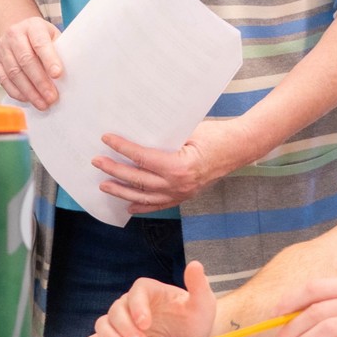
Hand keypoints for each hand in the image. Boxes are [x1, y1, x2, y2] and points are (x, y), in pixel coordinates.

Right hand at [0, 16, 61, 110]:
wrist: (18, 32)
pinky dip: (17, 92)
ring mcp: (2, 48)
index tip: (57, 75)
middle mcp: (14, 35)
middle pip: (26, 60)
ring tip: (42, 103)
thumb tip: (68, 74)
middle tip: (51, 97)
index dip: (49, 59)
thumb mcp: (52, 36)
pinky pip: (4, 80)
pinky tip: (28, 99)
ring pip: (14, 72)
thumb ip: (59, 50)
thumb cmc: (40, 37)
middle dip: (40, 82)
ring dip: (29, 91)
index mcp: (33, 26)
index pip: (40, 43)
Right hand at [84, 260, 216, 336]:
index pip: (137, 291)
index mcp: (149, 292)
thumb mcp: (202, 305)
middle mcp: (130, 306)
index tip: (145, 322)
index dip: (138, 306)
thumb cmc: (193, 321)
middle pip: (117, 310)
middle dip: (126, 327)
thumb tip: (195, 265)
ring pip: (104, 324)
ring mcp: (121, 326)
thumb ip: (198, 286)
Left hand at [92, 120, 248, 212]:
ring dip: (122, 191)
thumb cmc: (215, 135)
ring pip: (145, 196)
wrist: (238, 148)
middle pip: (138, 179)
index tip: (106, 140)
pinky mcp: (185, 196)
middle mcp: (178, 184)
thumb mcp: (189, 131)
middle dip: (114, 170)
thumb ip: (164, 136)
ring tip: (104, 185)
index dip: (122, 148)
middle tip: (97, 162)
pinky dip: (142, 206)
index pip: (142, 158)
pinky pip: (159, 205)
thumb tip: (139, 132)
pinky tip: (129, 205)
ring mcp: (182, 193)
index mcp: (178, 166)